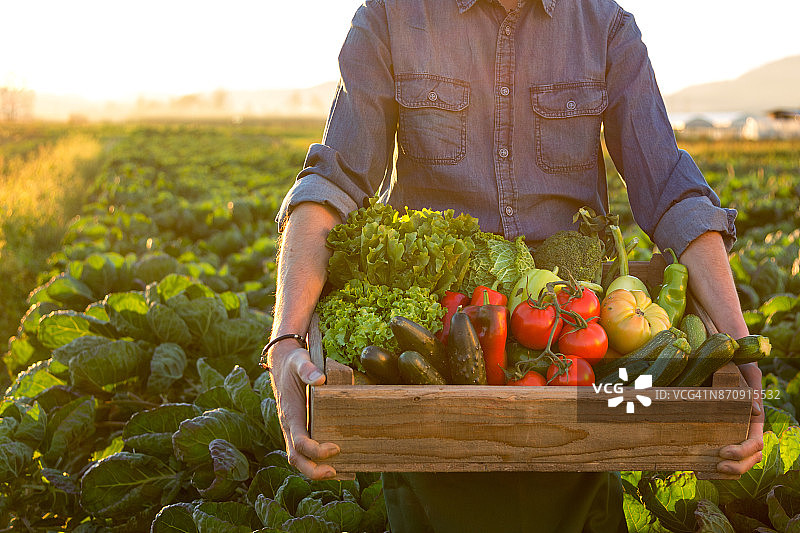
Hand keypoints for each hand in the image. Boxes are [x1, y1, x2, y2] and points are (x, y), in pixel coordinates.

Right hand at [268, 342, 339, 479]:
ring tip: (336, 473)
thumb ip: (308, 369)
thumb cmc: (294, 363)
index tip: (335, 448)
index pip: (299, 441)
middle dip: (312, 470)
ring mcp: (293, 428)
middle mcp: (289, 425)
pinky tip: (334, 462)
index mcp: (290, 413)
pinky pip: (303, 450)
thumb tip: (320, 380)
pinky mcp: (299, 428)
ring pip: (298, 457)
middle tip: (334, 473)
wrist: (283, 362)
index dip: (315, 451)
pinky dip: (315, 460)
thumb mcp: (300, 360)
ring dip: (314, 469)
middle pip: (295, 457)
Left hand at [716, 363, 763, 477]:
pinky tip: (699, 468)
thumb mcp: (744, 370)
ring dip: (728, 470)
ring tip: (708, 470)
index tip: (724, 452)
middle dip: (737, 467)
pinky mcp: (719, 431)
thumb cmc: (737, 362)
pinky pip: (723, 454)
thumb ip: (750, 386)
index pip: (756, 443)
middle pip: (750, 458)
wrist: (725, 356)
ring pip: (740, 460)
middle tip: (717, 466)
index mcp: (753, 418)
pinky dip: (714, 464)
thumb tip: (756, 410)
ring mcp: (733, 431)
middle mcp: (745, 428)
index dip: (743, 452)